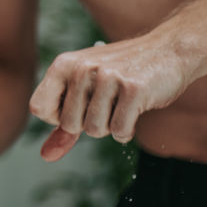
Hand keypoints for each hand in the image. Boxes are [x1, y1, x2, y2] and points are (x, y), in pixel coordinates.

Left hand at [29, 37, 187, 161]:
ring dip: (110, 126)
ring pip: (95, 130)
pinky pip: (120, 130)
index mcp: (63, 64)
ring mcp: (107, 77)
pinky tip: (135, 109)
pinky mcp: (133, 88)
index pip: (39, 108)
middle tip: (107, 102)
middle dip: (89, 123)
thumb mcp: (85, 90)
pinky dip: (127, 130)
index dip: (58, 118)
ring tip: (120, 103)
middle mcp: (81, 68)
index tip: (79, 108)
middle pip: (69, 125)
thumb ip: (63, 124)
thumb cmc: (120, 74)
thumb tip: (46, 156)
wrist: (167, 51)